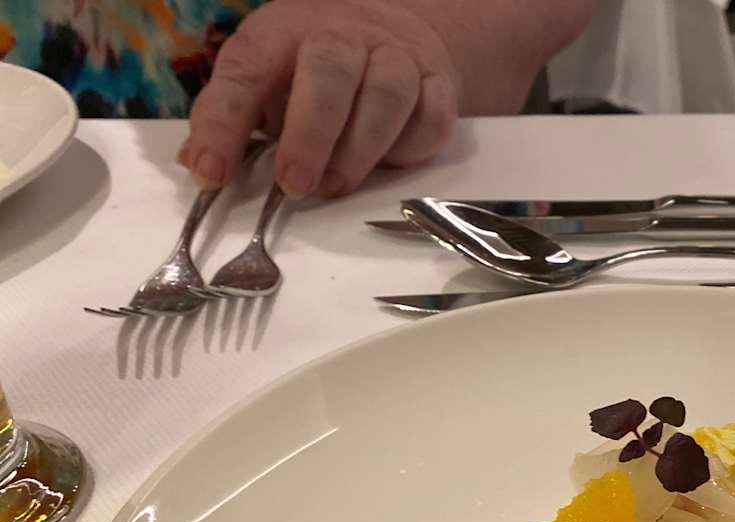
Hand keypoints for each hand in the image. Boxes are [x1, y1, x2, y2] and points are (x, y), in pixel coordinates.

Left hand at [177, 0, 458, 197]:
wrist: (394, 33)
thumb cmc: (315, 70)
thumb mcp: (267, 78)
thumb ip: (233, 117)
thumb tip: (201, 166)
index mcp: (285, 28)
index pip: (247, 68)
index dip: (225, 122)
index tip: (212, 173)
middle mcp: (343, 32)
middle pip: (329, 71)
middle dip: (309, 135)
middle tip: (293, 185)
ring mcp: (398, 55)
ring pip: (387, 95)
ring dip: (359, 149)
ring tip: (334, 185)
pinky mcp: (439, 84)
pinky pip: (431, 119)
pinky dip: (408, 150)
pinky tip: (386, 165)